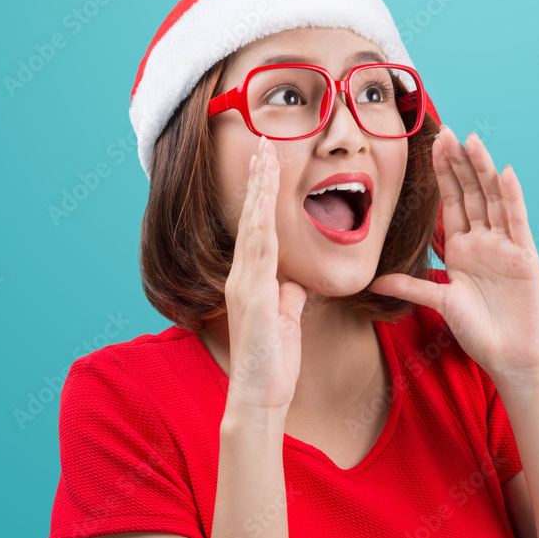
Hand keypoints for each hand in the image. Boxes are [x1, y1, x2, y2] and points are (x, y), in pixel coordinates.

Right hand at [223, 136, 306, 412]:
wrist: (258, 395)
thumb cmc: (271, 362)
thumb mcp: (286, 320)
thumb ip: (288, 296)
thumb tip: (295, 281)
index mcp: (253, 279)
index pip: (260, 226)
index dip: (263, 192)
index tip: (268, 161)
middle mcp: (244, 276)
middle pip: (253, 217)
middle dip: (259, 178)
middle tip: (263, 142)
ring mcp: (245, 285)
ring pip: (254, 227)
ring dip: (259, 191)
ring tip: (265, 157)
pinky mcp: (252, 299)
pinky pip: (258, 257)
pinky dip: (260, 228)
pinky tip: (263, 206)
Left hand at [369, 125, 538, 385]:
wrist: (510, 356)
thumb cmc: (478, 331)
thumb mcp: (439, 303)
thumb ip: (411, 287)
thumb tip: (374, 281)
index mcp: (462, 247)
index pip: (451, 201)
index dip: (443, 173)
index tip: (433, 144)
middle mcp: (484, 241)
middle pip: (471, 192)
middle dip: (459, 162)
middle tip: (448, 131)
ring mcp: (506, 246)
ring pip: (493, 200)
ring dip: (483, 170)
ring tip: (473, 141)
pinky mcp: (525, 257)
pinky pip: (516, 222)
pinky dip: (512, 197)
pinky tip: (506, 173)